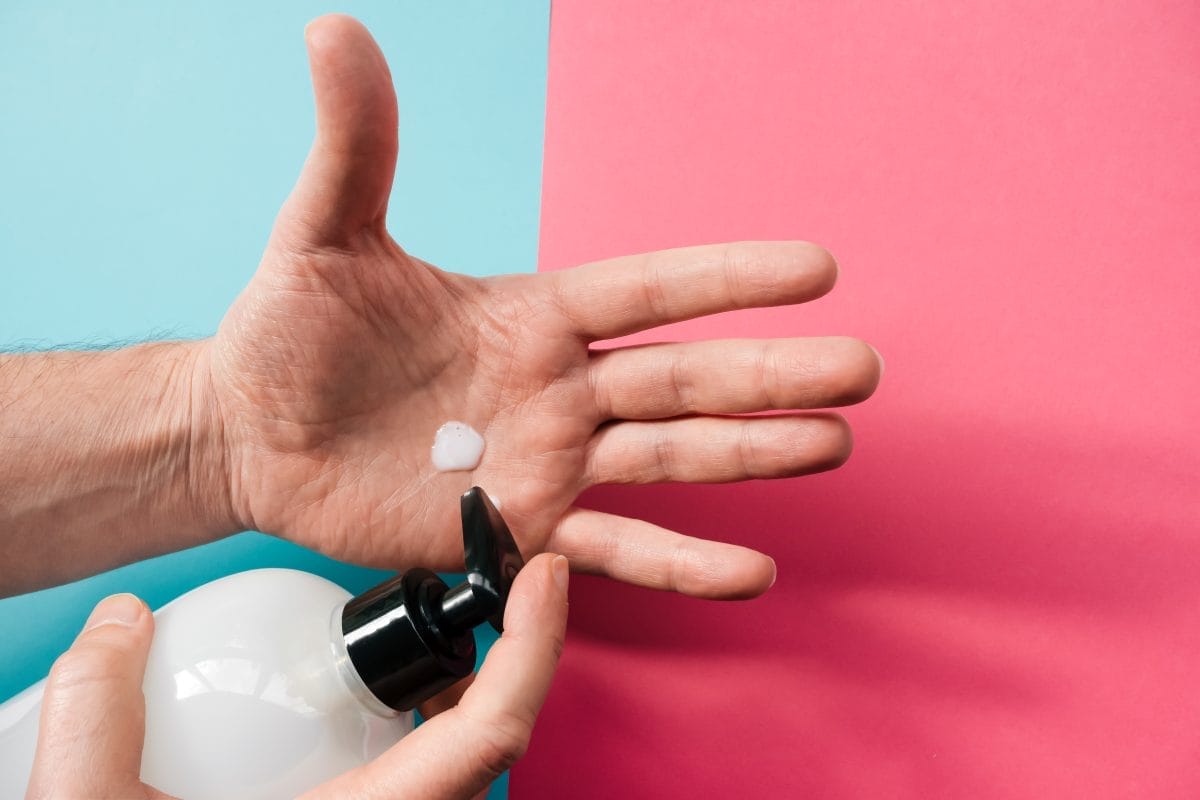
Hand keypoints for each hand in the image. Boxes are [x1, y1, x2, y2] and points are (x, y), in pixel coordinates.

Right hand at [26, 554, 567, 799]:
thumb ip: (95, 714)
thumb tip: (122, 623)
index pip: (492, 732)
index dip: (534, 646)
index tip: (545, 574)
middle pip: (492, 740)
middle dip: (507, 653)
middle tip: (488, 584)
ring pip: (463, 766)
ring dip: (466, 693)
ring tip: (433, 633)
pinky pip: (432, 784)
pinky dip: (430, 732)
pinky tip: (378, 705)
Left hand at [199, 15, 881, 598]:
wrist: (252, 436)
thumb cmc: (291, 333)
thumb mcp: (324, 234)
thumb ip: (356, 144)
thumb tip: (335, 29)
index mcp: (531, 314)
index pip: (649, 290)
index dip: (729, 279)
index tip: (816, 269)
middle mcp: (557, 387)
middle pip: (684, 378)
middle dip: (772, 374)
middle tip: (862, 370)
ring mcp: (547, 461)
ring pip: (669, 458)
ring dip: (753, 456)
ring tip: (830, 447)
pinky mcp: (518, 529)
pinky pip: (612, 551)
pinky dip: (679, 565)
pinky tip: (748, 572)